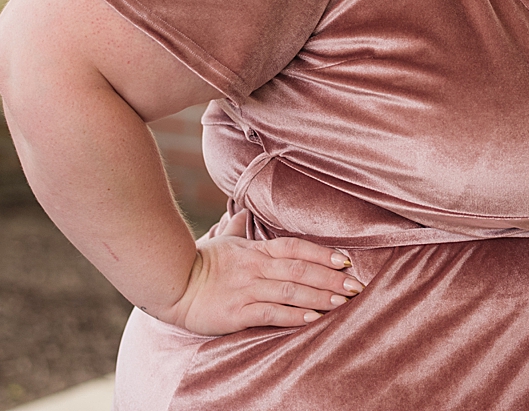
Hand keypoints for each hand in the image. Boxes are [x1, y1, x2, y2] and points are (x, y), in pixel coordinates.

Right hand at [153, 210, 364, 334]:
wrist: (171, 285)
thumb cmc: (201, 262)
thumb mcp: (223, 240)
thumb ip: (238, 226)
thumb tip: (239, 209)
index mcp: (256, 250)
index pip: (296, 247)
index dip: (322, 253)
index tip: (346, 261)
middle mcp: (255, 267)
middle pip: (300, 270)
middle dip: (331, 278)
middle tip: (356, 285)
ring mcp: (246, 289)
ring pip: (291, 291)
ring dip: (320, 296)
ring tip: (343, 301)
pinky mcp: (237, 312)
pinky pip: (271, 313)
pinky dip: (294, 315)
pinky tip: (313, 318)